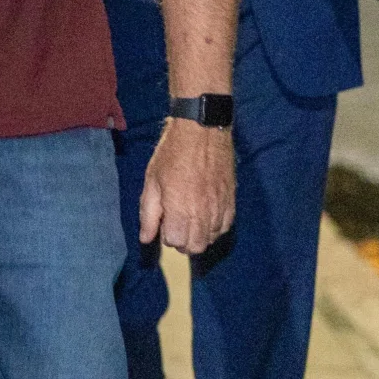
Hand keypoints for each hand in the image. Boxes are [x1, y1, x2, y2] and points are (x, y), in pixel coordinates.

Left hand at [139, 117, 234, 254]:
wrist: (202, 131)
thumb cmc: (172, 153)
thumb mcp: (152, 181)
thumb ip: (149, 214)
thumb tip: (146, 239)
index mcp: (180, 209)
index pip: (176, 242)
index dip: (167, 236)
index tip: (164, 222)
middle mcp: (203, 213)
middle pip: (196, 247)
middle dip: (183, 242)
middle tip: (176, 224)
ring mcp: (220, 207)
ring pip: (212, 239)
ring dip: (200, 236)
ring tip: (190, 220)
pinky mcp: (232, 200)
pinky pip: (226, 226)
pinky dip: (215, 228)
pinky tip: (206, 217)